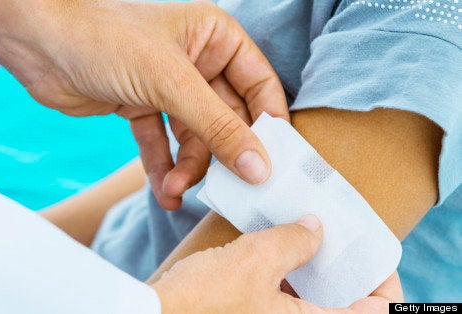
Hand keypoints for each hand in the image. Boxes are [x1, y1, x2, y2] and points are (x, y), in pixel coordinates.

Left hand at [0, 0, 288, 208]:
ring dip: (186, 168)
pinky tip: (162, 191)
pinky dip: (161, 167)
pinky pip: (160, 143)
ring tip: (174, 192)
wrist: (40, 45)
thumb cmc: (106, 40)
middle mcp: (195, 61)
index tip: (271, 165)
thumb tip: (259, 166)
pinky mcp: (140, 106)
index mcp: (215, 38)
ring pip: (193, 137)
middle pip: (226, 118)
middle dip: (219, 156)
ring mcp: (166, 86)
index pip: (259, 85)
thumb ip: (218, 127)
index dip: (267, 125)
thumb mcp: (171, 83)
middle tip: (223, 190)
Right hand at [150, 215, 402, 312]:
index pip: (376, 312)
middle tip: (338, 237)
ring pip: (312, 300)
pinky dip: (288, 274)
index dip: (383, 284)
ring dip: (314, 269)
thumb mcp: (254, 261)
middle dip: (344, 270)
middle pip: (345, 305)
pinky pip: (285, 298)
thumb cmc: (200, 301)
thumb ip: (294, 241)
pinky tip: (276, 246)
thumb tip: (315, 228)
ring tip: (307, 233)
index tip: (371, 254)